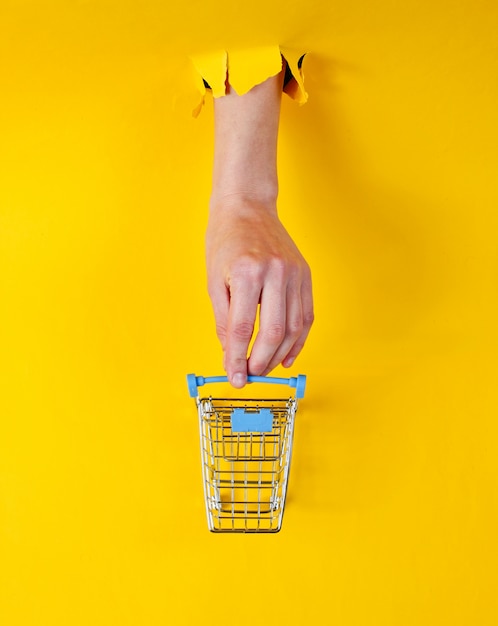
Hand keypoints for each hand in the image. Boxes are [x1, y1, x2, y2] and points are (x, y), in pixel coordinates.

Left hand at [206, 196, 312, 387]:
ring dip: (279, 355)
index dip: (237, 359)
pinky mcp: (305, 275)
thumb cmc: (225, 240)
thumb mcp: (214, 280)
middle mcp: (275, 273)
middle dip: (260, 362)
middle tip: (249, 376)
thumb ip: (223, 320)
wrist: (247, 207)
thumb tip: (230, 354)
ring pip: (293, 328)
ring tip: (265, 369)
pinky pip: (306, 316)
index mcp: (247, 273)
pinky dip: (298, 340)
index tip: (234, 377)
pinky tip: (287, 356)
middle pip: (273, 333)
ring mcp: (294, 273)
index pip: (242, 329)